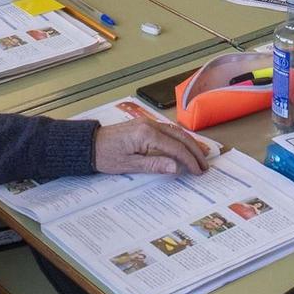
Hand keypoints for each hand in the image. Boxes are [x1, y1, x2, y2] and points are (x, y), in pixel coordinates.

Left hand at [93, 118, 209, 176]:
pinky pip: (168, 131)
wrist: (89, 144)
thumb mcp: (129, 165)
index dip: (189, 160)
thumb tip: (176, 166)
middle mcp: (150, 125)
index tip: (198, 171)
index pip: (175, 147)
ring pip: (176, 132)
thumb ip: (155, 164)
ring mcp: (148, 123)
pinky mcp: (145, 125)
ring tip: (200, 157)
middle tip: (204, 165)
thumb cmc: (105, 156)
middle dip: (194, 151)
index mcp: (146, 134)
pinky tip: (185, 147)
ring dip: (189, 144)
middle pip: (180, 136)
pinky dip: (180, 139)